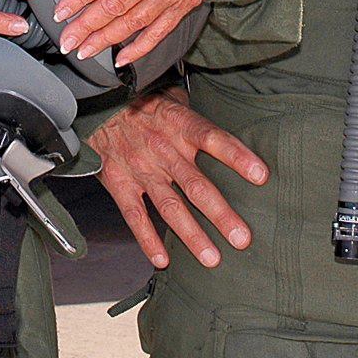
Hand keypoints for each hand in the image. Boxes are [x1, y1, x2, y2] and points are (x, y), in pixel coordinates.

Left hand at [53, 0, 265, 64]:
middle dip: (87, 25)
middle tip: (66, 39)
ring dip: (107, 38)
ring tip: (85, 50)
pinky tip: (123, 57)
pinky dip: (142, 46)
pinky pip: (162, 29)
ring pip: (136, 20)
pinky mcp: (189, 1)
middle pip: (117, 3)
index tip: (62, 9)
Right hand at [90, 86, 267, 268]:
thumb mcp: (171, 97)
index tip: (261, 176)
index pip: (213, 139)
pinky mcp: (120, 183)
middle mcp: (163, 150)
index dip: (237, 157)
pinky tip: (163, 260)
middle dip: (220, 214)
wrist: (96, 104)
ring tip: (212, 258)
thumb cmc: (143, 102)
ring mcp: (141, 169)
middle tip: (242, 238)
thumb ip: (196, 115)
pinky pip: (135, 215)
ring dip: (191, 235)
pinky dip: (148, 239)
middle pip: (196, 185)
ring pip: (170, 206)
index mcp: (179, 125)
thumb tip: (228, 123)